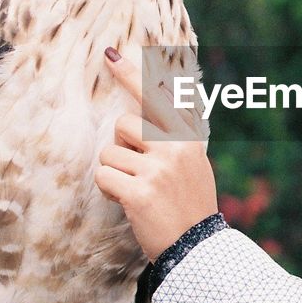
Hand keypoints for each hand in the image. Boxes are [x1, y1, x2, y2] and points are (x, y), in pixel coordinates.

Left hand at [94, 48, 218, 258]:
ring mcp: (157, 169)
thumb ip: (173, 136)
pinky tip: (128, 202)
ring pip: (108, 154)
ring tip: (137, 190)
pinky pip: (103, 177)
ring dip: (114, 173)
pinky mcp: (139, 192)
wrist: (197, 247)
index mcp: (187, 137)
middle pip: (122, 125)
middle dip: (121, 147)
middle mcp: (174, 148)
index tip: (110, 54)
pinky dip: (109, 191)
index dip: (131, 75)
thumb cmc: (190, 203)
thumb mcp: (193, 161)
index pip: (156, 97)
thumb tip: (144, 108)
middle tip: (138, 170)